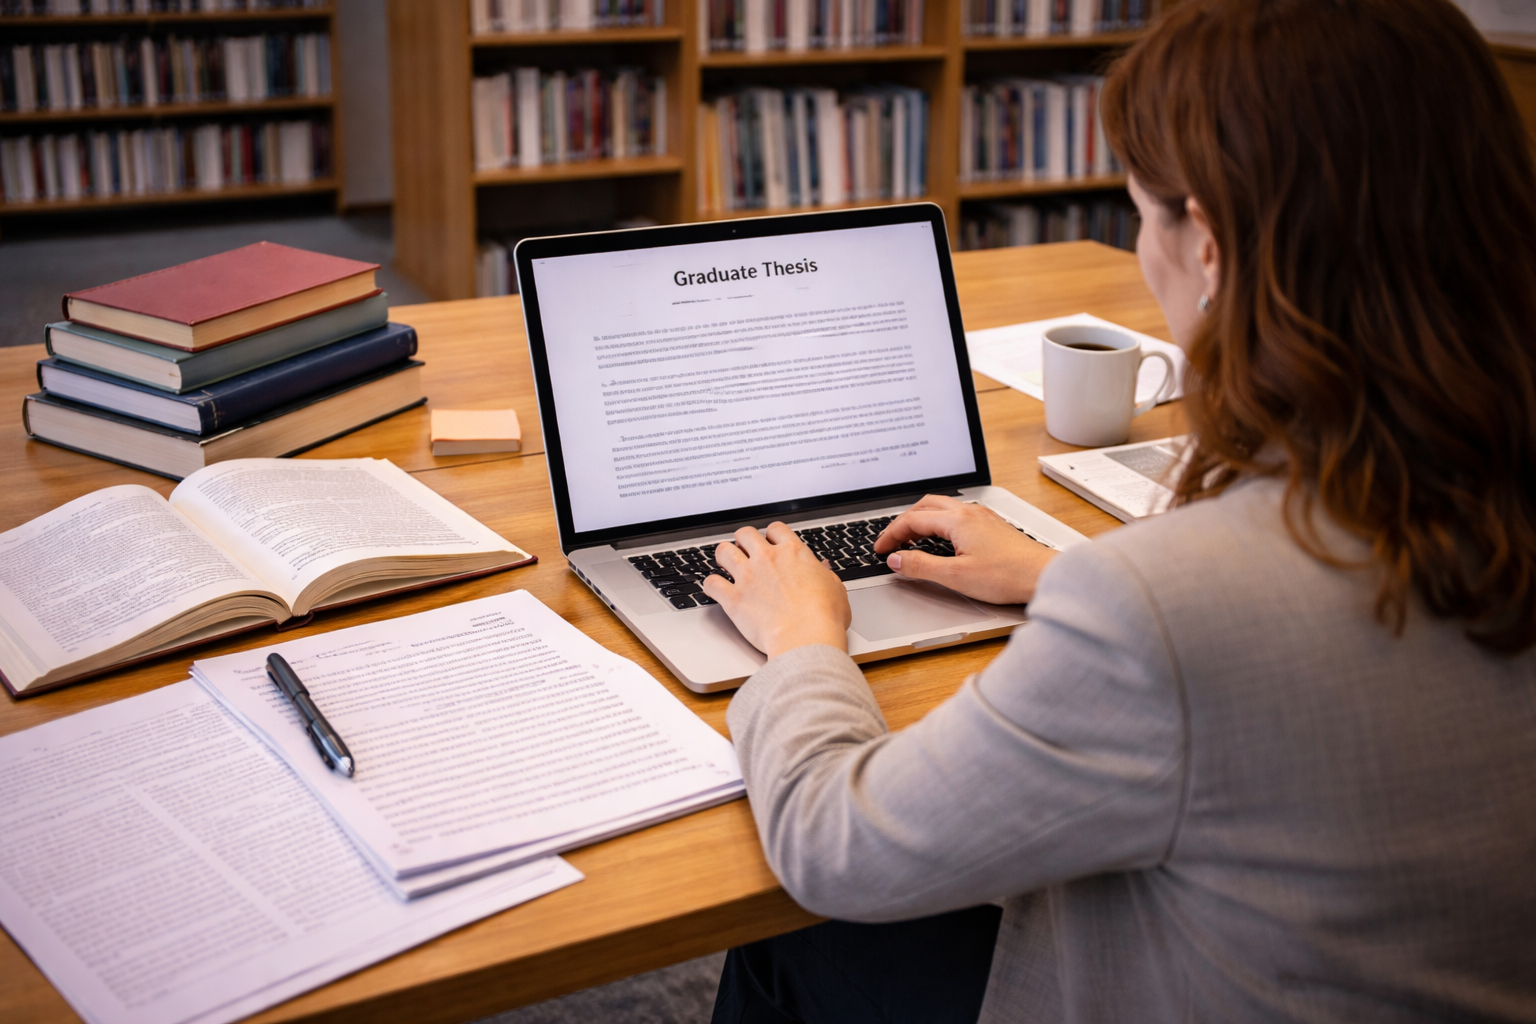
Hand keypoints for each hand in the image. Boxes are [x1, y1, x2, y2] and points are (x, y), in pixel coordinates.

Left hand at [702, 522, 851, 658]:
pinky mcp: (734, 598)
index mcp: (793, 553)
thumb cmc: (824, 617)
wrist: (806, 637)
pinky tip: (715, 589)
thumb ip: (825, 574)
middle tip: (744, 551)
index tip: (770, 543)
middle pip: (745, 534)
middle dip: (743, 541)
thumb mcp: (835, 588)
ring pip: (723, 551)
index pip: (775, 529)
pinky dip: (711, 585)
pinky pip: (711, 583)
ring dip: (723, 557)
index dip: (771, 535)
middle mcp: (767, 559)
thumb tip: (822, 569)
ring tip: (725, 565)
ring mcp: (748, 576)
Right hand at [873, 494, 1056, 604]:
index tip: (880, 549)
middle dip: (903, 522)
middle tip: (891, 541)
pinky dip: (938, 523)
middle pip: (925, 506)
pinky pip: (957, 515)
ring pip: (942, 508)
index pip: (912, 520)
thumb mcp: (955, 576)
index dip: (891, 535)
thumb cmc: (1007, 576)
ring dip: (921, 519)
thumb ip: (921, 566)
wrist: (1043, 576)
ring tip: (910, 539)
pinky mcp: (992, 526)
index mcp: (957, 520)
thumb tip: (896, 560)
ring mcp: (982, 517)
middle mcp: (969, 513)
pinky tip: (941, 539)